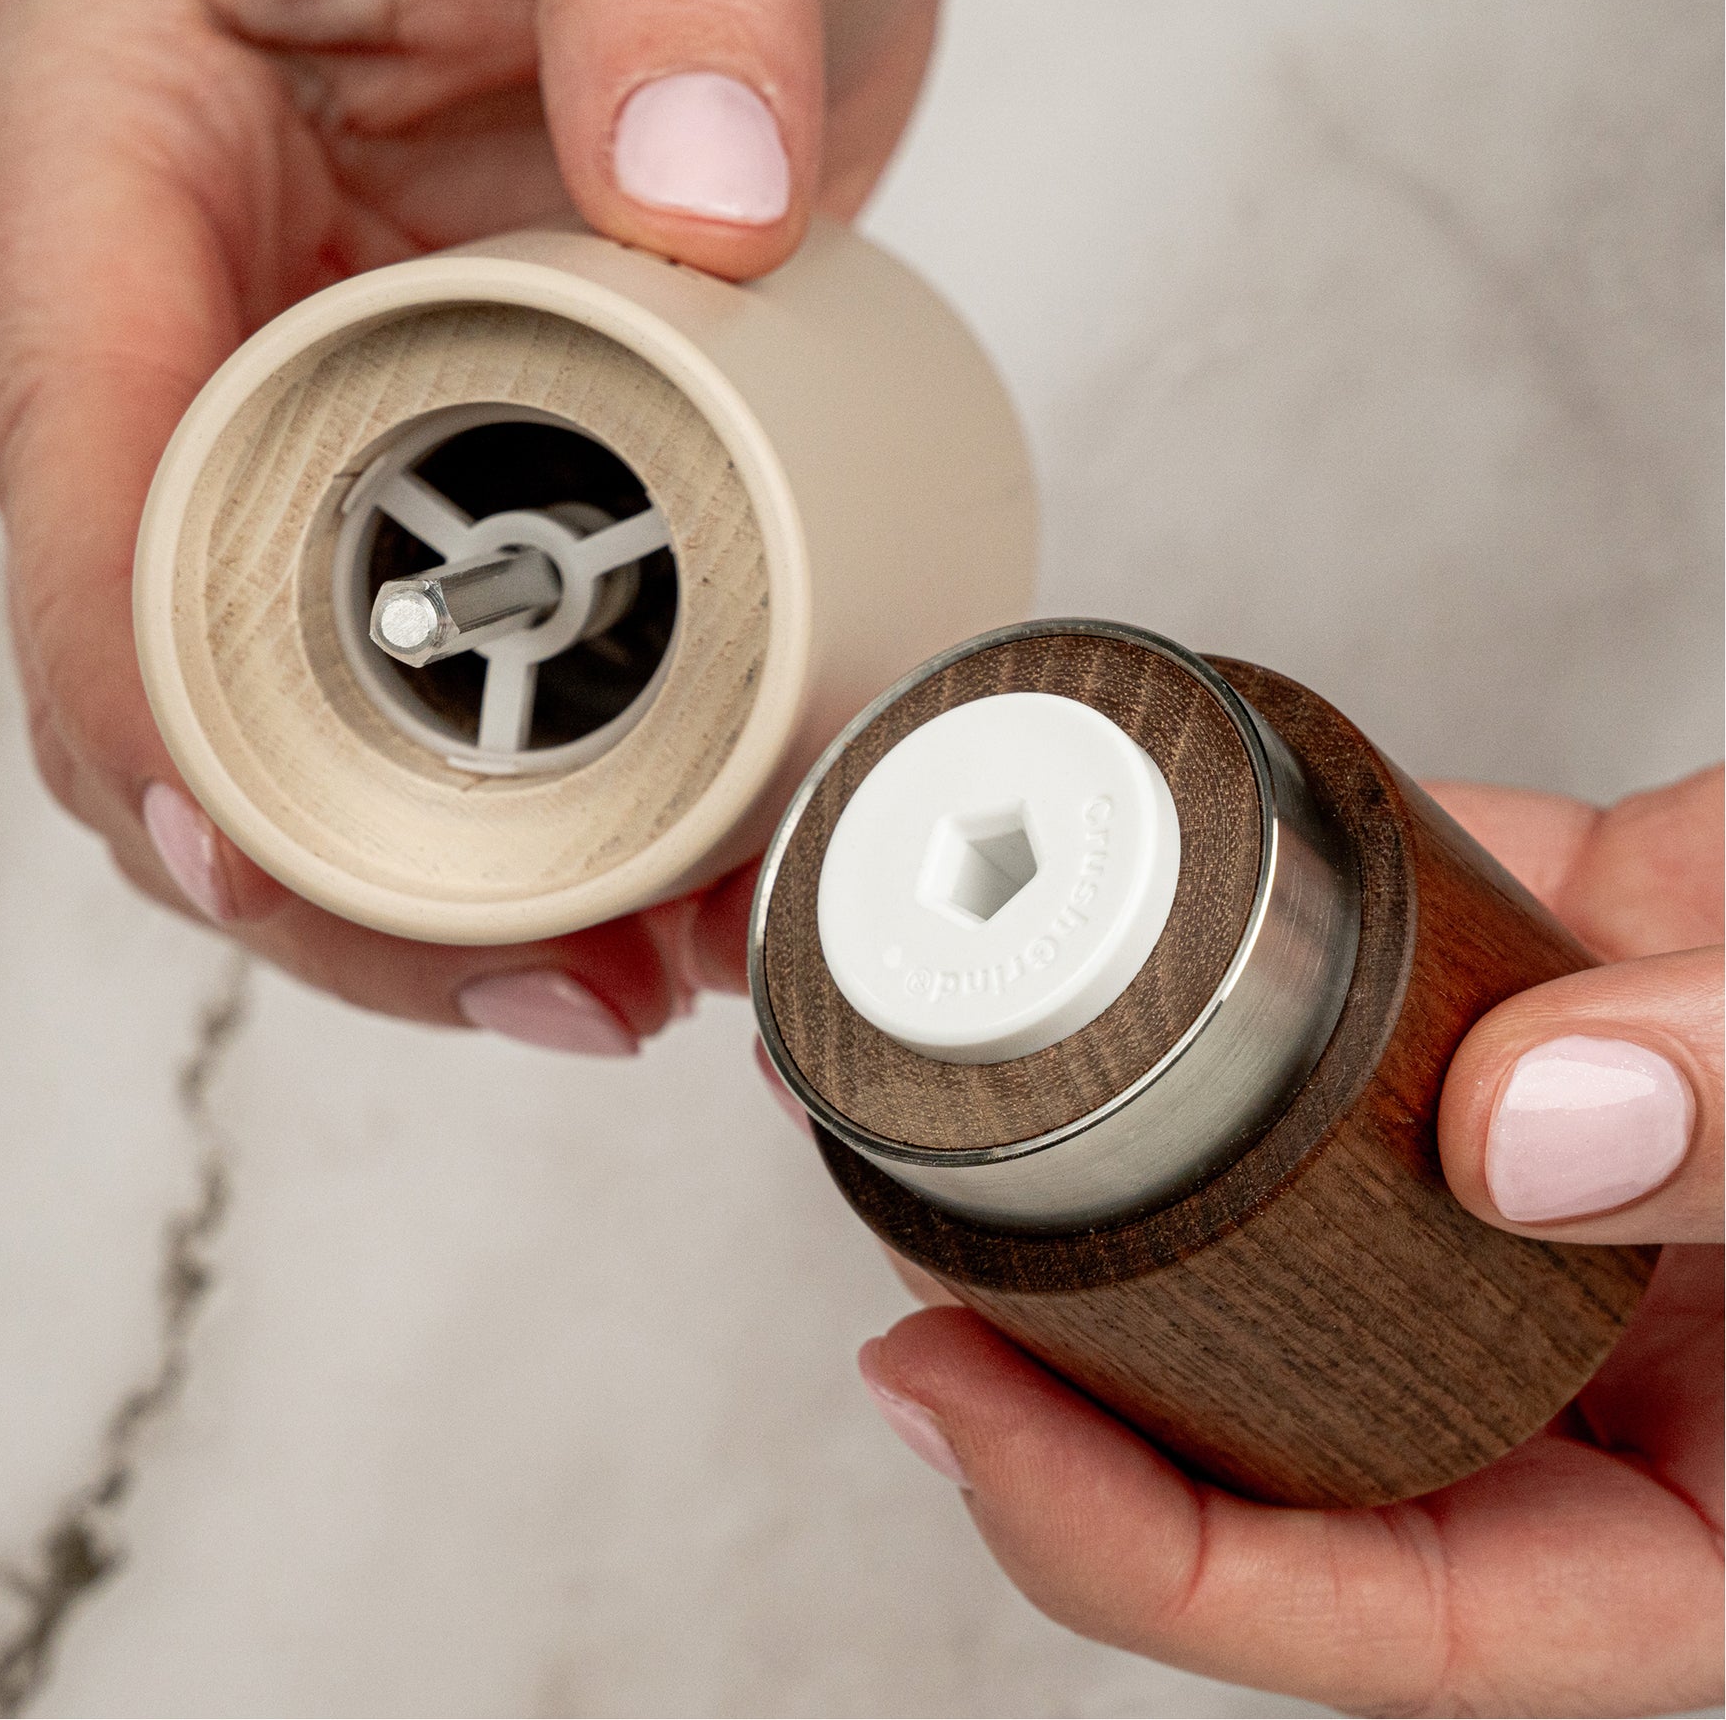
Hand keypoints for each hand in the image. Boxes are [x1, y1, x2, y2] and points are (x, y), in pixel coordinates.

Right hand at [0, 0, 940, 1047]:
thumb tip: (704, 203)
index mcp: (118, 143)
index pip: (89, 494)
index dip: (167, 728)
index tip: (285, 881)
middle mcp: (193, 308)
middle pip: (189, 679)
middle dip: (353, 878)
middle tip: (560, 984)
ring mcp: (326, 411)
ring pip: (318, 721)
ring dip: (460, 883)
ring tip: (636, 972)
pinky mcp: (462, 475)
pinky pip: (452, 683)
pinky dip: (546, 802)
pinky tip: (656, 879)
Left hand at [853, 766, 1722, 1714]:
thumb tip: (1519, 1131)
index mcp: (1687, 1526)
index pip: (1363, 1610)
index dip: (1118, 1536)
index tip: (935, 1391)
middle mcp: (1573, 1368)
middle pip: (1262, 1412)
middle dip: (1050, 1339)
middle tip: (882, 1214)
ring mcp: (1524, 1193)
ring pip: (1268, 1218)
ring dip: (1087, 1156)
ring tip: (916, 1076)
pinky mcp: (1513, 1021)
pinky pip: (1344, 1006)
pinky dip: (1228, 962)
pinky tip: (1101, 918)